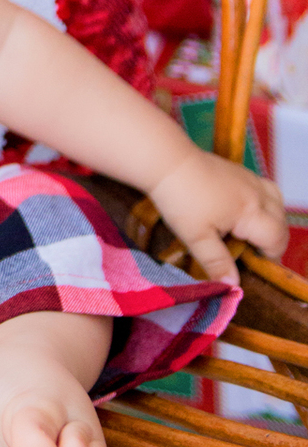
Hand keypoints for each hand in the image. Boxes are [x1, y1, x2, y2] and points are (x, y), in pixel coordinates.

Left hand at [149, 146, 287, 285]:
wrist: (166, 161)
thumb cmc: (179, 199)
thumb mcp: (195, 237)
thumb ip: (216, 262)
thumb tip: (233, 286)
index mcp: (251, 211)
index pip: (277, 239)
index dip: (270, 256)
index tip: (251, 265)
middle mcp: (256, 193)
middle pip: (281, 221)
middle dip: (272, 240)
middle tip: (247, 252)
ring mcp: (248, 179)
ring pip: (276, 201)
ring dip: (270, 219)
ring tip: (246, 232)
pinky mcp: (238, 170)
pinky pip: (263, 189)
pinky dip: (261, 203)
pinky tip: (237, 211)